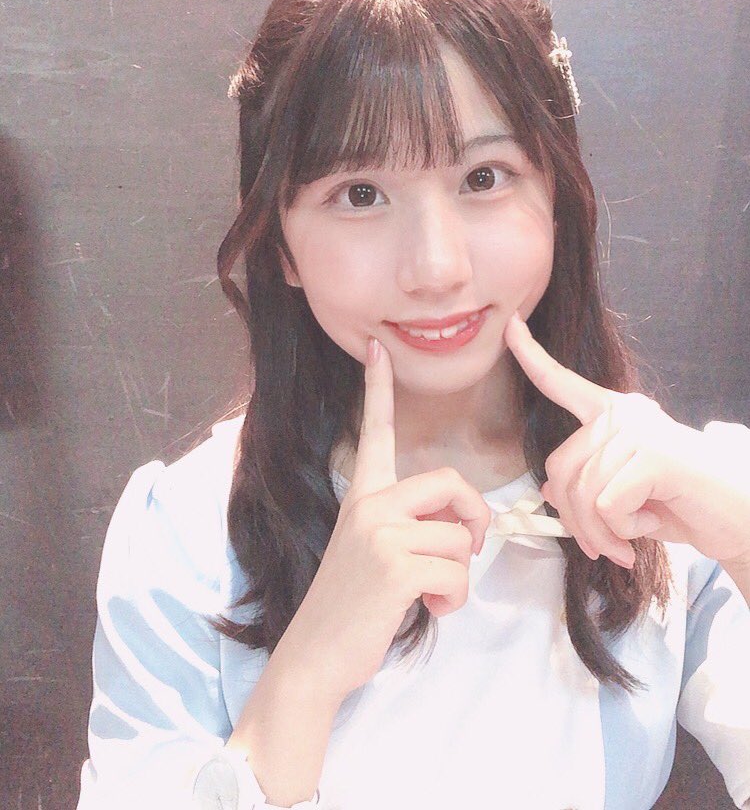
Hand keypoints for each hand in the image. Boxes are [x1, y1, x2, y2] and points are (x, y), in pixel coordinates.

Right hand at [285, 336, 490, 701]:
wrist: (315, 655)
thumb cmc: (352, 605)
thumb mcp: (373, 550)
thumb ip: (409, 524)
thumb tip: (461, 524)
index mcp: (362, 495)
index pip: (374, 431)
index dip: (377, 388)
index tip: (377, 347)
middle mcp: (369, 505)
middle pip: (452, 485)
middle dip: (475, 521)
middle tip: (468, 550)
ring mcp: (380, 534)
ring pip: (461, 540)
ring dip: (458, 578)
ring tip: (428, 595)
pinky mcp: (395, 567)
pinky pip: (458, 574)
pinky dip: (454, 600)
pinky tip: (427, 610)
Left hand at [504, 311, 749, 568]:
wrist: (740, 514)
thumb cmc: (681, 503)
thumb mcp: (623, 494)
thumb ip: (586, 483)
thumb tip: (545, 489)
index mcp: (612, 412)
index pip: (561, 382)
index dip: (530, 356)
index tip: (509, 325)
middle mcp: (622, 413)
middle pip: (559, 469)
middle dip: (573, 520)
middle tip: (600, 549)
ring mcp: (638, 430)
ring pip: (583, 494)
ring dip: (600, 534)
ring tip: (625, 546)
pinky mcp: (654, 455)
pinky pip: (607, 506)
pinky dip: (624, 530)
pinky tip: (651, 523)